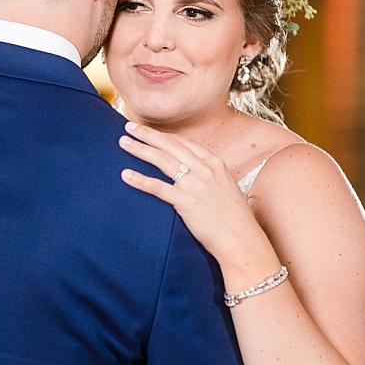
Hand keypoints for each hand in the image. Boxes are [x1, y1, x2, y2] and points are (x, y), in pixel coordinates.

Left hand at [119, 122, 270, 268]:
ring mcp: (195, 184)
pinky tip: (125, 175)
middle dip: (148, 134)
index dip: (164, 135)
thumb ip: (210, 176)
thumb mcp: (226, 187)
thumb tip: (194, 174)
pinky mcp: (186, 201)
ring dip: (140, 149)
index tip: (149, 131)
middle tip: (129, 126)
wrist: (241, 238)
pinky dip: (140, 180)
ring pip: (162, 160)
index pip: (184, 142)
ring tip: (123, 143)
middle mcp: (205, 168)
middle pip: (170, 145)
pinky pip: (158, 187)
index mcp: (215, 162)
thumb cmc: (234, 218)